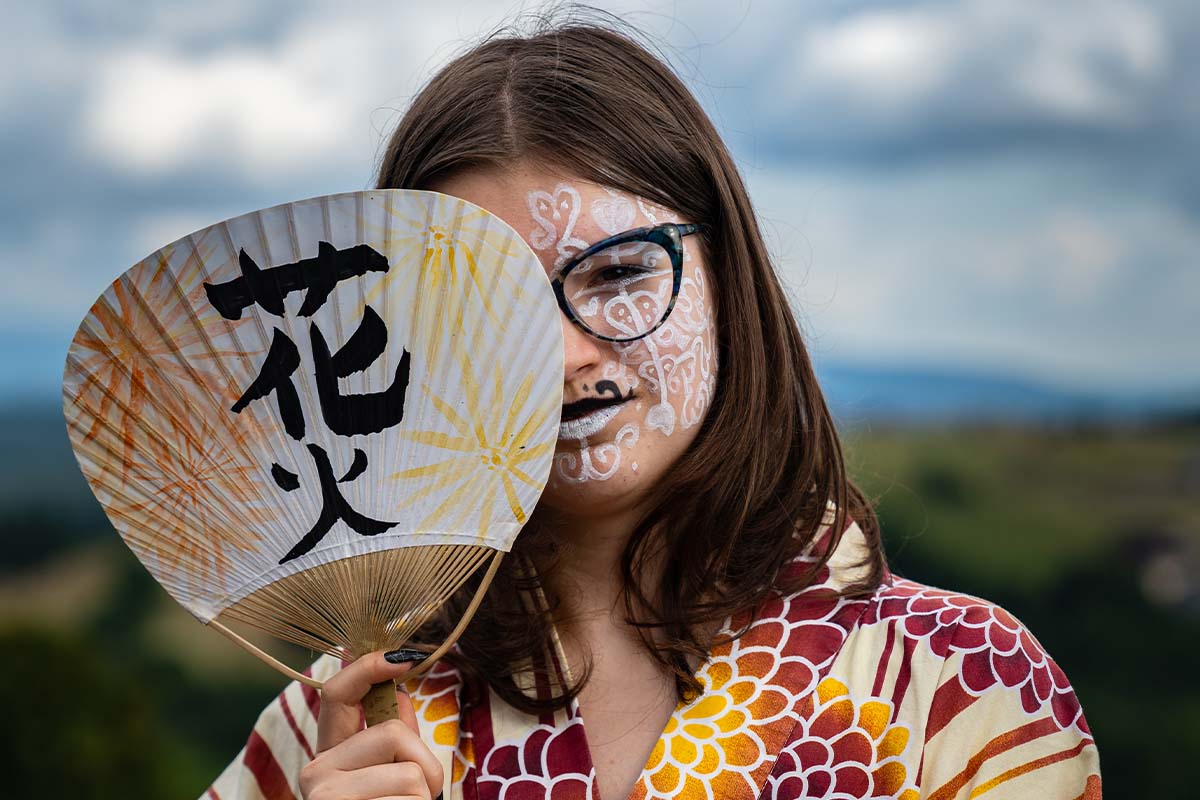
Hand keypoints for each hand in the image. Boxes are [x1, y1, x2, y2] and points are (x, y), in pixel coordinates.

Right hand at [299, 651, 443, 799]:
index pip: (336, 694)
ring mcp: (327, 795)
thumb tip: (400, 689)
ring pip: (410, 772)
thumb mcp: (388, 773)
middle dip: (424, 762)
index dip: (368, 667)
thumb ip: (393, 736)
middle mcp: (317, 772)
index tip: (405, 658)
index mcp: (327, 755)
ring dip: (424, 795)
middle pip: (393, 732)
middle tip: (418, 792)